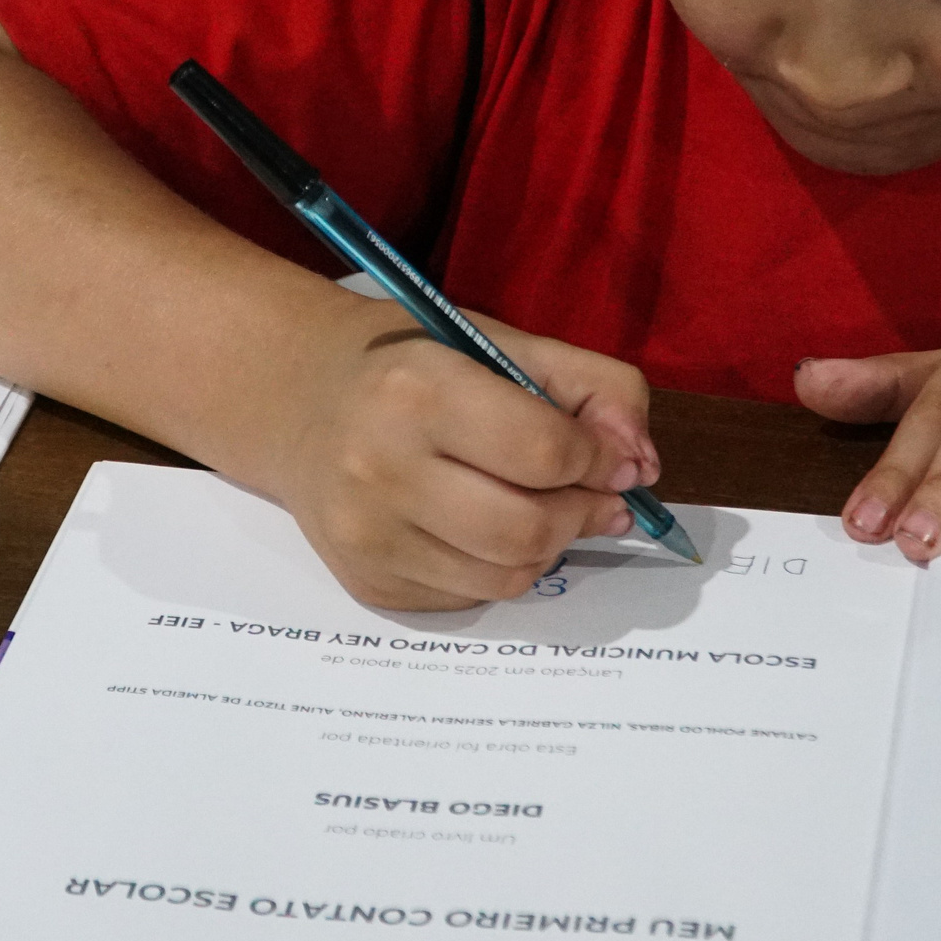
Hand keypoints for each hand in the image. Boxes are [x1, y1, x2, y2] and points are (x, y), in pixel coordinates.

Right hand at [271, 300, 657, 611]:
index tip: (611, 457)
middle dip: (583, 514)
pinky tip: (477, 526)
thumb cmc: (410, 365)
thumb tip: (641, 465)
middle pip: (529, 529)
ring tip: (537, 506)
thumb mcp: (499, 343)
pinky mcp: (369, 584)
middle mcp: (380, 470)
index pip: (544, 452)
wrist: (299, 404)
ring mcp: (369, 538)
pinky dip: (497, 568)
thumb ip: (592, 386)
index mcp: (416, 392)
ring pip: (509, 577)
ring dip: (547, 546)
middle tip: (593, 495)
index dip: (600, 460)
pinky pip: (471, 598)